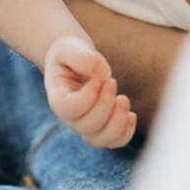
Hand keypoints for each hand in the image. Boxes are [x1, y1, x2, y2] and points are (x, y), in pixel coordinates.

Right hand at [44, 34, 136, 148]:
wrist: (74, 60)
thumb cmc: (70, 53)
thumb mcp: (70, 47)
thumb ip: (81, 56)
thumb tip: (103, 72)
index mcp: (58, 96)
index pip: (67, 109)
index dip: (86, 97)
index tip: (96, 79)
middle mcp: (70, 116)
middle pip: (86, 126)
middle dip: (104, 105)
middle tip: (111, 81)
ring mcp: (85, 124)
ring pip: (99, 140)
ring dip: (117, 123)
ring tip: (123, 99)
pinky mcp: (102, 126)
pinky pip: (113, 141)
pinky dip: (125, 132)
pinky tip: (131, 114)